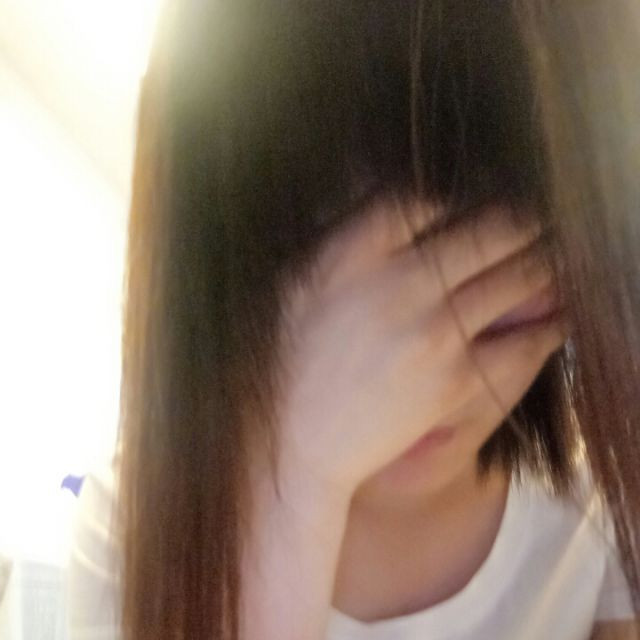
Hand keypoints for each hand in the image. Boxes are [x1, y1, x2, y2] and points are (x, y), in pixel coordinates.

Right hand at [272, 199, 567, 502]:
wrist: (300, 438)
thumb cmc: (293, 358)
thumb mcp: (298, 283)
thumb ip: (344, 238)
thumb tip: (396, 204)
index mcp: (351, 253)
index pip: (423, 197)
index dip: (457, 194)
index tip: (470, 202)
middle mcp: (399, 282)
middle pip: (490, 228)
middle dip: (522, 220)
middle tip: (538, 219)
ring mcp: (434, 330)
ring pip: (520, 276)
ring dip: (544, 261)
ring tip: (556, 256)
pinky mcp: (457, 378)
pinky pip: (526, 340)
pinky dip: (552, 323)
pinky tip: (563, 312)